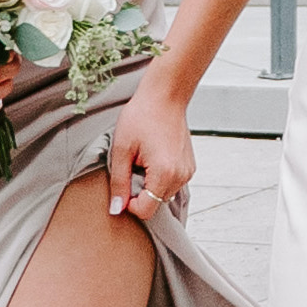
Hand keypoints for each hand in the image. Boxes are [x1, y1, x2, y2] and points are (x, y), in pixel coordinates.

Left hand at [106, 70, 194, 221]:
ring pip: (163, 194)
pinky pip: (171, 184)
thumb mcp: (122, 150)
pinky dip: (160, 177)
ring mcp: (188, 172)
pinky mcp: (189, 166)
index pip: (146, 210)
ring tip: (144, 159)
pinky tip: (154, 157)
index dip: (129, 203)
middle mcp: (181, 176)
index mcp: (164, 173)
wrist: (165, 96)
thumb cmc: (142, 117)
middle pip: (155, 203)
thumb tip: (116, 209)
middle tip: (133, 165)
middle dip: (140, 192)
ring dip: (150, 185)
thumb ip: (119, 183)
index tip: (123, 183)